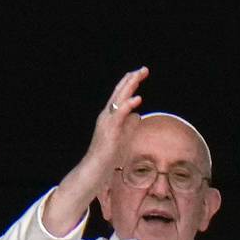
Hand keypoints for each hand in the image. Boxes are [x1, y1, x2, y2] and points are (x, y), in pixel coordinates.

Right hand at [42, 67, 148, 235]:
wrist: (95, 170)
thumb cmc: (109, 157)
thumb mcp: (123, 138)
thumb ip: (130, 125)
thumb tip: (138, 115)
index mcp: (110, 117)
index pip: (121, 96)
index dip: (130, 83)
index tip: (141, 73)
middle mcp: (107, 116)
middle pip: (120, 93)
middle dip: (131, 79)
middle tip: (144, 69)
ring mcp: (107, 122)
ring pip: (118, 100)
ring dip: (129, 87)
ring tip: (139, 75)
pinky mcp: (110, 131)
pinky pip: (119, 115)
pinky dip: (128, 106)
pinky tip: (137, 99)